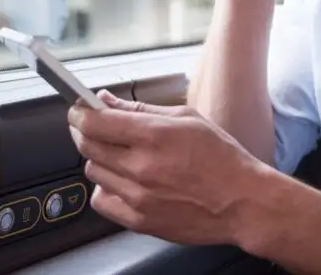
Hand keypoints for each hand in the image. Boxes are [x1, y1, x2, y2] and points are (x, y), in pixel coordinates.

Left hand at [68, 91, 265, 246]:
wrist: (242, 201)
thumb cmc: (221, 158)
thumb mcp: (187, 118)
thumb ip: (140, 108)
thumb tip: (106, 100)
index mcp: (155, 135)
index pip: (94, 122)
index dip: (79, 113)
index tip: (78, 110)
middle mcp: (142, 166)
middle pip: (87, 145)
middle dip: (84, 131)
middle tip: (93, 127)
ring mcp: (138, 196)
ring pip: (93, 171)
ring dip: (100, 159)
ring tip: (120, 155)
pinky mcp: (139, 220)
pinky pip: (101, 200)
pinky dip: (106, 188)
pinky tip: (123, 181)